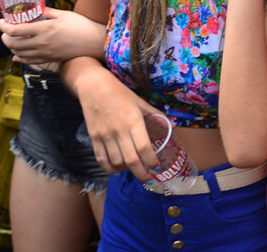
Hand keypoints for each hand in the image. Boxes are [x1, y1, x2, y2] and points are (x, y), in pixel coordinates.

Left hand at [0, 8, 106, 62]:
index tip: (2, 22)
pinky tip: (18, 55)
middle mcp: (42, 43)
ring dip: (11, 47)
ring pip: (19, 53)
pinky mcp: (49, 59)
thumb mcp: (63, 14)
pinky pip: (29, 62)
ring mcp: (45, 53)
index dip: (4, 26)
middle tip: (6, 31)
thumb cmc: (81, 26)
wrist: (94, 43)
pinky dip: (20, 58)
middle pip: (13, 43)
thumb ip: (46, 12)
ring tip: (12, 40)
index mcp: (44, 29)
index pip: (15, 30)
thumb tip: (35, 9)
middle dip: (4, 37)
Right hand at [75, 64, 164, 179]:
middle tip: (148, 178)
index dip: (151, 161)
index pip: (144, 147)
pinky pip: (101, 159)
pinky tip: (117, 169)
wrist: (93, 87)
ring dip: (127, 170)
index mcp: (133, 121)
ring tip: (134, 169)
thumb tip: (173, 126)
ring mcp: (105, 136)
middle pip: (131, 160)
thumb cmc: (120, 93)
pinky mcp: (94, 138)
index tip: (157, 166)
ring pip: (116, 162)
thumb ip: (156, 116)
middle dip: (141, 173)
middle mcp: (119, 131)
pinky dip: (110, 168)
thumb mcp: (140, 102)